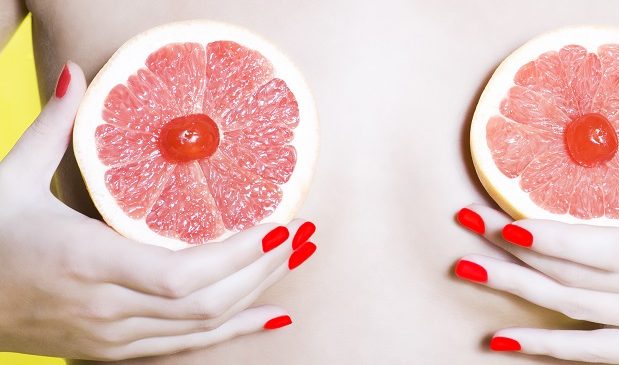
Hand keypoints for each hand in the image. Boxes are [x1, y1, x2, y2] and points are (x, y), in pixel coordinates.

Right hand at [0, 62, 317, 360]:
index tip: (280, 226)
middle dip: (264, 269)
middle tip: (304, 235)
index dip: (238, 256)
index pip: (181, 274)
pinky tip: (273, 316)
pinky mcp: (114, 350)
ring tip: (297, 261)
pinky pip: (187, 346)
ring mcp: (111, 337)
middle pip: (206, 302)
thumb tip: (77, 72)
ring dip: (257, 294)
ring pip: (202, 326)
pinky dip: (235, 332)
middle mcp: (105, 308)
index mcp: (85, 261)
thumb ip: (53, 128)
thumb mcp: (11, 179)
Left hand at [453, 55, 618, 363]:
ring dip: (517, 292)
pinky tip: (504, 339)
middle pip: (580, 276)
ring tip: (467, 270)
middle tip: (464, 228)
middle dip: (515, 252)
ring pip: (579, 311)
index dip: (554, 240)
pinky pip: (596, 353)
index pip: (612, 248)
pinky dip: (548, 347)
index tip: (504, 220)